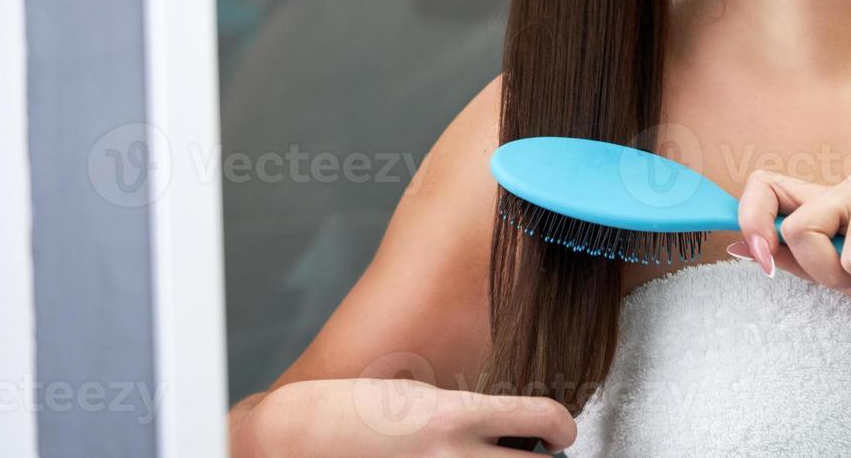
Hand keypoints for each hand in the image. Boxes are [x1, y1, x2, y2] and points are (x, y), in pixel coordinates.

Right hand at [241, 377, 576, 456]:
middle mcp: (450, 457)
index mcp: (453, 413)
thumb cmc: (347, 412)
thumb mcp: (415, 398)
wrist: (288, 442)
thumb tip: (502, 427)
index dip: (561, 426)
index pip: (542, 421)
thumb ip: (462, 414)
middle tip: (534, 454)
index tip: (561, 429)